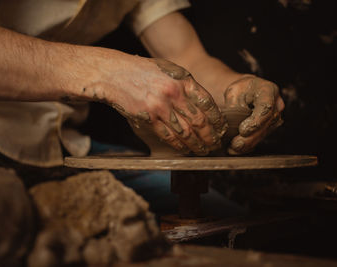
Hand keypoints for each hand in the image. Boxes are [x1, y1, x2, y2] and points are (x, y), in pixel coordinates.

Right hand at [88, 54, 227, 155]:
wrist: (115, 73)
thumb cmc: (143, 71)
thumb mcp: (170, 70)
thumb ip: (186, 86)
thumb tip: (203, 106)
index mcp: (183, 80)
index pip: (208, 103)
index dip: (217, 119)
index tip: (222, 128)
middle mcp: (174, 94)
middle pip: (199, 121)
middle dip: (210, 136)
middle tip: (216, 144)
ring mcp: (161, 107)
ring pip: (185, 132)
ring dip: (197, 144)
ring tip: (204, 151)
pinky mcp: (148, 118)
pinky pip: (168, 136)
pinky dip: (179, 146)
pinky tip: (186, 150)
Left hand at [224, 75, 284, 154]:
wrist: (248, 91)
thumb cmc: (240, 90)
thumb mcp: (233, 92)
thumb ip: (234, 106)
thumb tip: (229, 123)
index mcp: (267, 90)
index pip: (266, 108)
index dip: (255, 121)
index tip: (242, 130)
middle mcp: (276, 104)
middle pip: (267, 124)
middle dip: (251, 137)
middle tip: (236, 144)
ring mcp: (275, 117)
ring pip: (264, 133)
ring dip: (249, 143)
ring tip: (233, 148)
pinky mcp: (270, 127)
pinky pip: (261, 138)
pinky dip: (248, 146)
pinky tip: (237, 150)